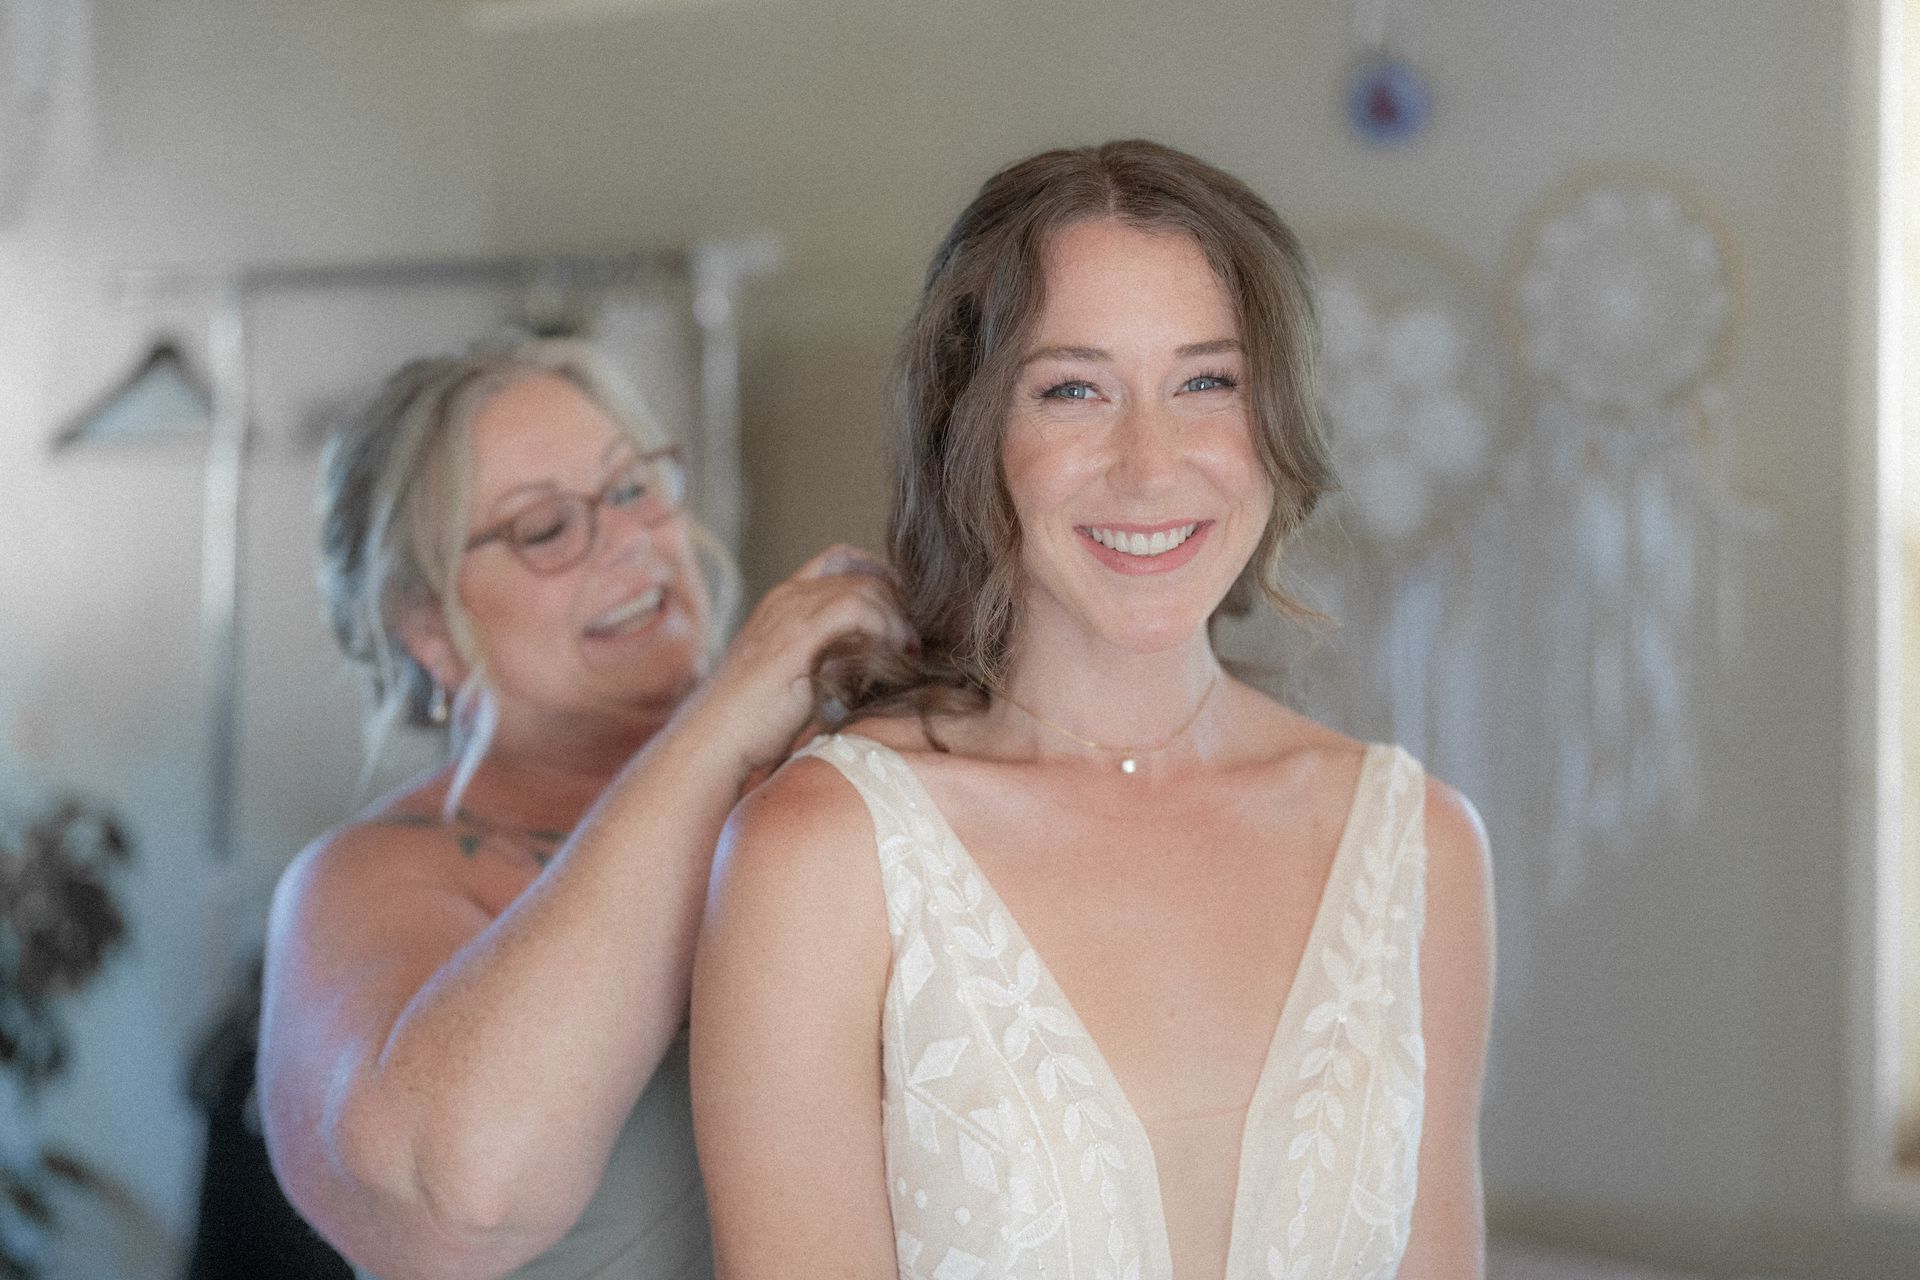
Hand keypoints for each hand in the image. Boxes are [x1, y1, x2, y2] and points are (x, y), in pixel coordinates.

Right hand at [680, 544, 912, 777]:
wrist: (714, 739)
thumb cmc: (754, 722)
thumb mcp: (796, 676)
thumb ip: (830, 656)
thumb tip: (879, 662)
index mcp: (783, 601)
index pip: (841, 560)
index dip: (880, 578)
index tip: (903, 615)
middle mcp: (788, 597)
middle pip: (861, 572)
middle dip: (898, 602)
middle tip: (914, 641)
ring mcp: (791, 612)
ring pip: (865, 587)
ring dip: (897, 618)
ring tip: (909, 653)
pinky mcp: (798, 635)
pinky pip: (857, 609)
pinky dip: (886, 628)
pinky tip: (896, 657)